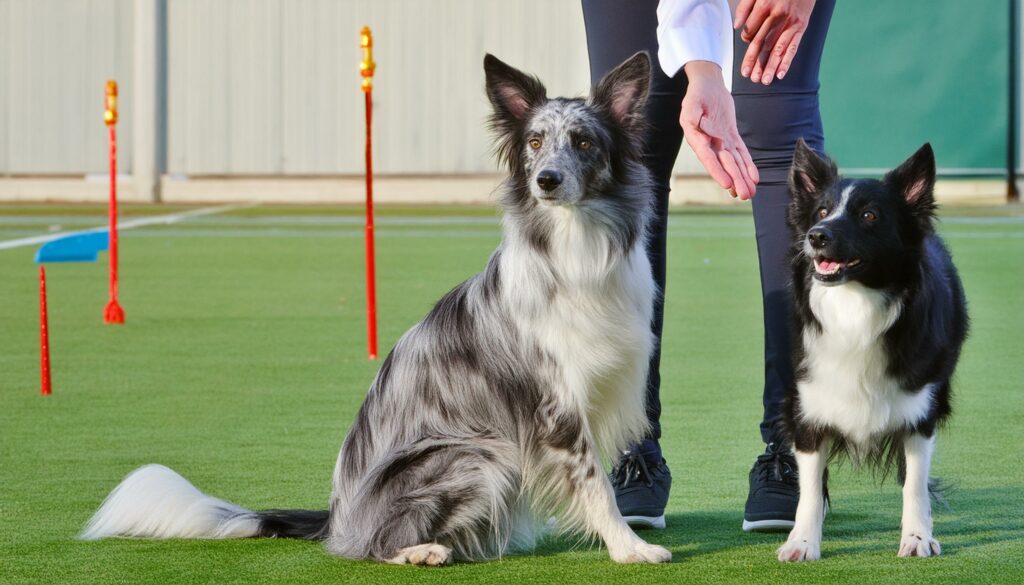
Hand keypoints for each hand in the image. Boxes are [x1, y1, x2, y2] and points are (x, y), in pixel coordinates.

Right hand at [681, 61, 758, 199]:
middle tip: (744, 195)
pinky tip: (754, 177)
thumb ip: (693, 115)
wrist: (707, 85)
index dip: (718, 172)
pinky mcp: (730, 136)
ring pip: (734, 162)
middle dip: (735, 180)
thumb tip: (698, 127)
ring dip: (742, 177)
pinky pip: (741, 152)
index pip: (708, 157)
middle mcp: (709, 143)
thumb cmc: (697, 94)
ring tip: (750, 193)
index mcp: (697, 138)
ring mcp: (721, 141)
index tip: (727, 184)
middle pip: (724, 164)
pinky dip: (748, 165)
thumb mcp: (692, 102)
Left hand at [734, 0, 815, 84]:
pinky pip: (793, 46)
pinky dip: (787, 61)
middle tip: (749, 76)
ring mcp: (790, 23)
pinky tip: (781, 74)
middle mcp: (778, 16)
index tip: (746, 43)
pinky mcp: (801, 27)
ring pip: (778, 48)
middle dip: (755, 61)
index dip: (746, 40)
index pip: (751, 30)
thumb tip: (736, 26)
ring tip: (763, 81)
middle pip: (763, 43)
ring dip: (770, 66)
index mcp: (765, 6)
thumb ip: (745, 7)